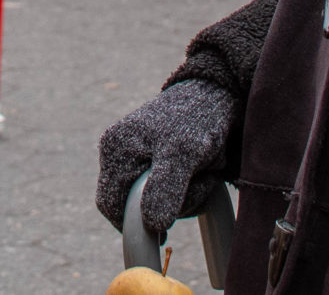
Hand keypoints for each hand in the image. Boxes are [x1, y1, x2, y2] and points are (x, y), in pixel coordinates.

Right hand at [95, 77, 235, 241]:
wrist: (217, 96)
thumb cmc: (198, 120)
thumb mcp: (184, 155)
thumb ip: (165, 189)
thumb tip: (150, 224)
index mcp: (115, 147)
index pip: (111, 204)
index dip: (135, 224)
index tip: (165, 232)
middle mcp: (118, 150)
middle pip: (132, 204)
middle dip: (168, 204)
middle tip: (198, 185)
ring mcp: (134, 153)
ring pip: (152, 199)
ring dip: (184, 195)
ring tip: (204, 171)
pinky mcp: (153, 158)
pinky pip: (164, 189)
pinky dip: (186, 188)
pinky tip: (200, 170)